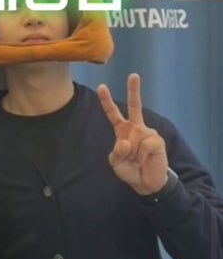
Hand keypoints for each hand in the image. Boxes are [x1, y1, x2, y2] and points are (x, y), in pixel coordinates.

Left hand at [97, 74, 168, 194]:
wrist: (145, 182)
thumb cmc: (129, 169)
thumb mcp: (116, 162)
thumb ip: (117, 151)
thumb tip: (126, 141)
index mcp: (122, 130)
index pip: (113, 114)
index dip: (107, 101)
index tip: (101, 87)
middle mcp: (136, 128)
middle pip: (135, 106)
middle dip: (134, 90)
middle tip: (133, 75)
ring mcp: (148, 133)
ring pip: (134, 137)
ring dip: (132, 153)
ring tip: (137, 160)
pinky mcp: (157, 140)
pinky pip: (143, 146)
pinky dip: (141, 156)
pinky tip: (144, 160)